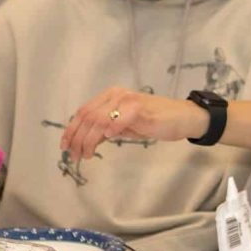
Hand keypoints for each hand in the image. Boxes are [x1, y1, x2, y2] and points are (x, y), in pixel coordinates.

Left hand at [60, 87, 208, 159]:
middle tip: (75, 156)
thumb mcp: (126, 126)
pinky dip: (111, 128)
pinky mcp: (141, 109)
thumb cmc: (156, 121)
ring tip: (87, 154)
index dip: (71, 130)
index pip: (83, 112)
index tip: (65, 146)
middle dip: (77, 138)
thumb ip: (106, 129)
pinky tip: (108, 139)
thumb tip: (85, 141)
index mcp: (111, 96)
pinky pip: (120, 117)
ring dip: (89, 139)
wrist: (185, 117)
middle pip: (87, 116)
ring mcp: (129, 100)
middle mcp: (117, 95)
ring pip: (99, 118)